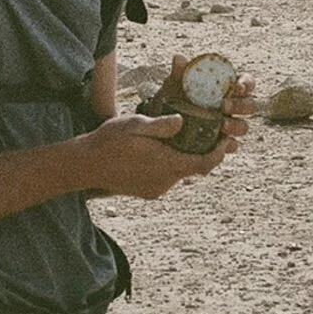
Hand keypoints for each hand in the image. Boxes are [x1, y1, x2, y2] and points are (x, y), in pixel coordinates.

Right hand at [85, 71, 255, 199]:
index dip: (219, 154)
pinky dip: (170, 165)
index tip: (227, 140)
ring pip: (180, 173)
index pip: (204, 164)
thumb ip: (160, 125)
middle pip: (194, 168)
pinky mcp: (148, 192)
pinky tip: (160, 151)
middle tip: (208, 133)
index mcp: (166, 164)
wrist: (86, 166)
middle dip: (203, 152)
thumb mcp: (134, 124)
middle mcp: (165, 181)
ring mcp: (156, 189)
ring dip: (183, 158)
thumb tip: (182, 121)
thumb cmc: (109, 141)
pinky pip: (167, 179)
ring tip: (181, 138)